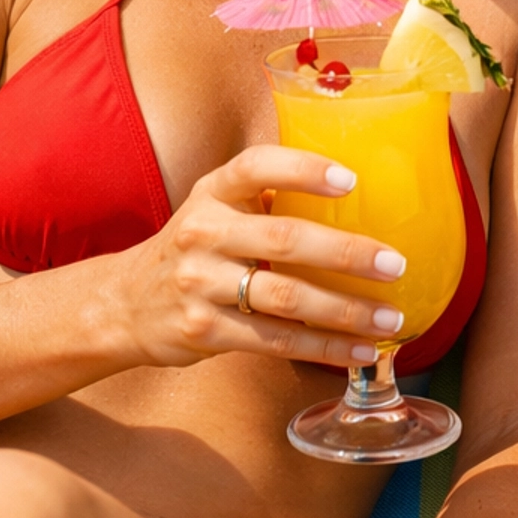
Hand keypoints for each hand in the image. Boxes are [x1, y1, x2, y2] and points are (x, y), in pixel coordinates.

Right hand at [108, 145, 406, 370]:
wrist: (124, 304)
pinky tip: (359, 350)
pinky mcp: (204, 331)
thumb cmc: (196, 248)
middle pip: (284, 239)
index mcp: (214, 192)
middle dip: (346, 252)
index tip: (351, 181)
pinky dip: (323, 347)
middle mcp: (204, 232)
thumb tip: (358, 193)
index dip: (304, 170)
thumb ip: (268, 197)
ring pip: (285, 298)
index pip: (257, 167)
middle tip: (393, 263)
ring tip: (390, 316)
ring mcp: (200, 284)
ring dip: (345, 310)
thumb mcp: (217, 207)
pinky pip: (275, 341)